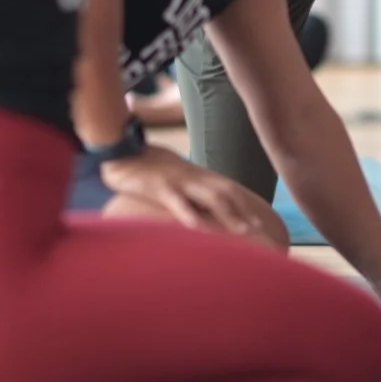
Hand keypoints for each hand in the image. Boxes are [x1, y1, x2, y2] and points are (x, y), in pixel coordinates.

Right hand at [100, 147, 266, 236]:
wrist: (121, 149)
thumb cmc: (146, 167)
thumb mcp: (172, 178)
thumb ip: (186, 190)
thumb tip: (199, 209)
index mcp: (196, 175)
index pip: (227, 189)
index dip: (244, 205)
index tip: (259, 222)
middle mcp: (192, 177)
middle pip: (226, 193)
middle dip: (244, 212)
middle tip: (259, 230)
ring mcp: (177, 181)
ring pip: (209, 197)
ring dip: (228, 214)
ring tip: (242, 232)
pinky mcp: (158, 186)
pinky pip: (176, 200)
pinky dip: (188, 213)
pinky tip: (197, 227)